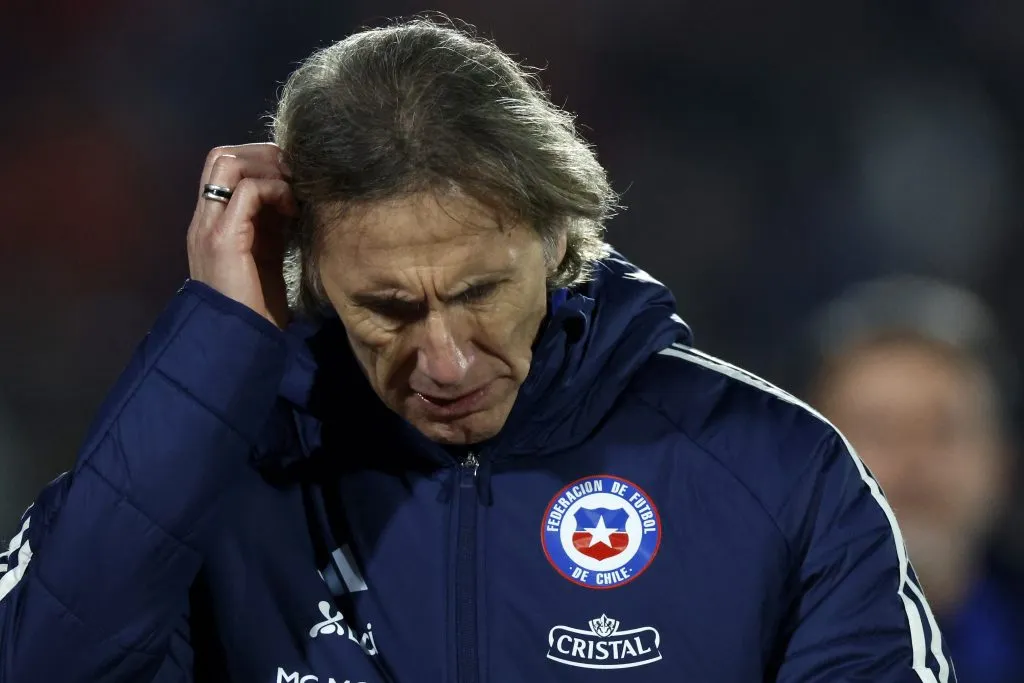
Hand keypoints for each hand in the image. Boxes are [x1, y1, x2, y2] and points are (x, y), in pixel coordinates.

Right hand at [187, 143, 296, 327]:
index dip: (260, 162)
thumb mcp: (267, 254)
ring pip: (228, 163)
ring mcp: (209, 226)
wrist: (239, 340)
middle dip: (262, 155)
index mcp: (214, 222)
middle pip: (221, 156)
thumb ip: (272, 224)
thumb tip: (295, 195)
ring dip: (267, 168)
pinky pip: (246, 191)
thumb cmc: (256, 306)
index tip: (292, 177)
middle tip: (294, 173)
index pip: (225, 168)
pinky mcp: (223, 238)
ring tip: (293, 188)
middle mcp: (205, 219)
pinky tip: (292, 209)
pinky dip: (273, 190)